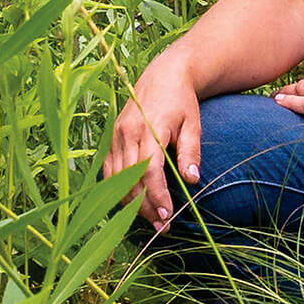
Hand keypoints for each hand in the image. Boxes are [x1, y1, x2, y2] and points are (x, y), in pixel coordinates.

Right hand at [103, 62, 201, 232]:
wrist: (163, 76)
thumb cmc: (182, 101)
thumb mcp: (193, 124)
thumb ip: (191, 152)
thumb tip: (192, 180)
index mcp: (149, 128)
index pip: (148, 170)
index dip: (156, 195)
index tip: (167, 214)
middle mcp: (126, 134)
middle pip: (130, 180)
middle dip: (144, 207)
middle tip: (163, 226)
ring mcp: (115, 137)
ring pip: (116, 179)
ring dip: (131, 203)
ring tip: (151, 219)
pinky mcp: (111, 140)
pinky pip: (109, 172)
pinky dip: (119, 190)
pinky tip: (133, 203)